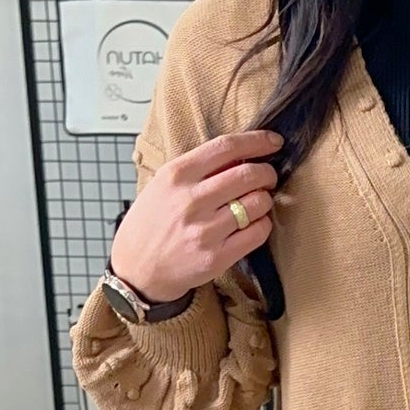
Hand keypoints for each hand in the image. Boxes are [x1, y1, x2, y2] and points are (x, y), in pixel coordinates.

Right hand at [108, 129, 283, 303]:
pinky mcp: (217, 257)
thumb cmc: (152, 222)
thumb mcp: (164, 184)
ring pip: (257, 203)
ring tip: (257, 202)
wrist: (137, 268)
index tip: (273, 142)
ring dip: (265, 199)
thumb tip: (242, 156)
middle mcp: (191, 200)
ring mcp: (205, 230)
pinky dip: (263, 224)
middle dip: (267, 173)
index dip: (257, 141)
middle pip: (248, 174)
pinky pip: (257, 233)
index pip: (226, 147)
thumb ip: (199, 168)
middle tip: (268, 177)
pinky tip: (254, 222)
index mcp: (177, 175)